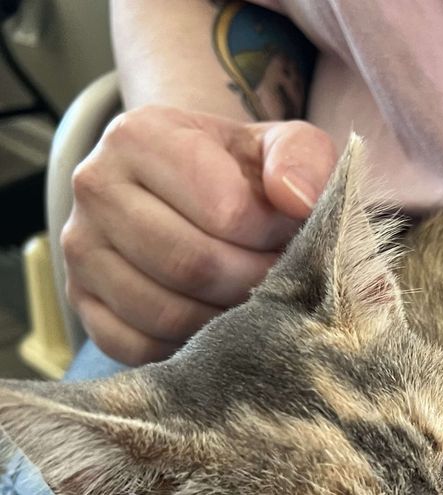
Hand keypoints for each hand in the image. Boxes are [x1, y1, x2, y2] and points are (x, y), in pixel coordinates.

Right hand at [61, 105, 335, 364]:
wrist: (196, 194)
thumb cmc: (244, 175)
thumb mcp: (281, 148)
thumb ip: (301, 159)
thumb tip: (298, 200)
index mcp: (140, 137)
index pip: (225, 211)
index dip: (273, 238)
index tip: (291, 238)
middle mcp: (96, 187)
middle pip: (192, 265)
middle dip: (252, 284)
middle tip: (281, 283)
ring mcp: (82, 250)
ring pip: (165, 313)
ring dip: (224, 322)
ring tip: (251, 302)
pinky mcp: (85, 303)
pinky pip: (139, 347)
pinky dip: (188, 350)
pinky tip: (216, 328)